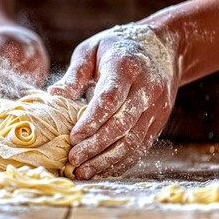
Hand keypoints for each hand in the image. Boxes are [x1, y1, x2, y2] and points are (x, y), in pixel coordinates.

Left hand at [48, 24, 179, 178]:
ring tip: (83, 172)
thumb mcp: (92, 49)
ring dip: (107, 160)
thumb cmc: (117, 47)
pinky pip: (140, 146)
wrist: (164, 46)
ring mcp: (156, 107)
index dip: (91, 121)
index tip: (72, 138)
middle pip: (122, 125)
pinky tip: (102, 170)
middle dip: (95, 146)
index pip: (110, 99)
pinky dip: (122, 162)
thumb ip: (75, 73)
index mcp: (126, 68)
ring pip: (132, 141)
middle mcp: (146, 89)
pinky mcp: (159, 121)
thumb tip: (54, 95)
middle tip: (73, 160)